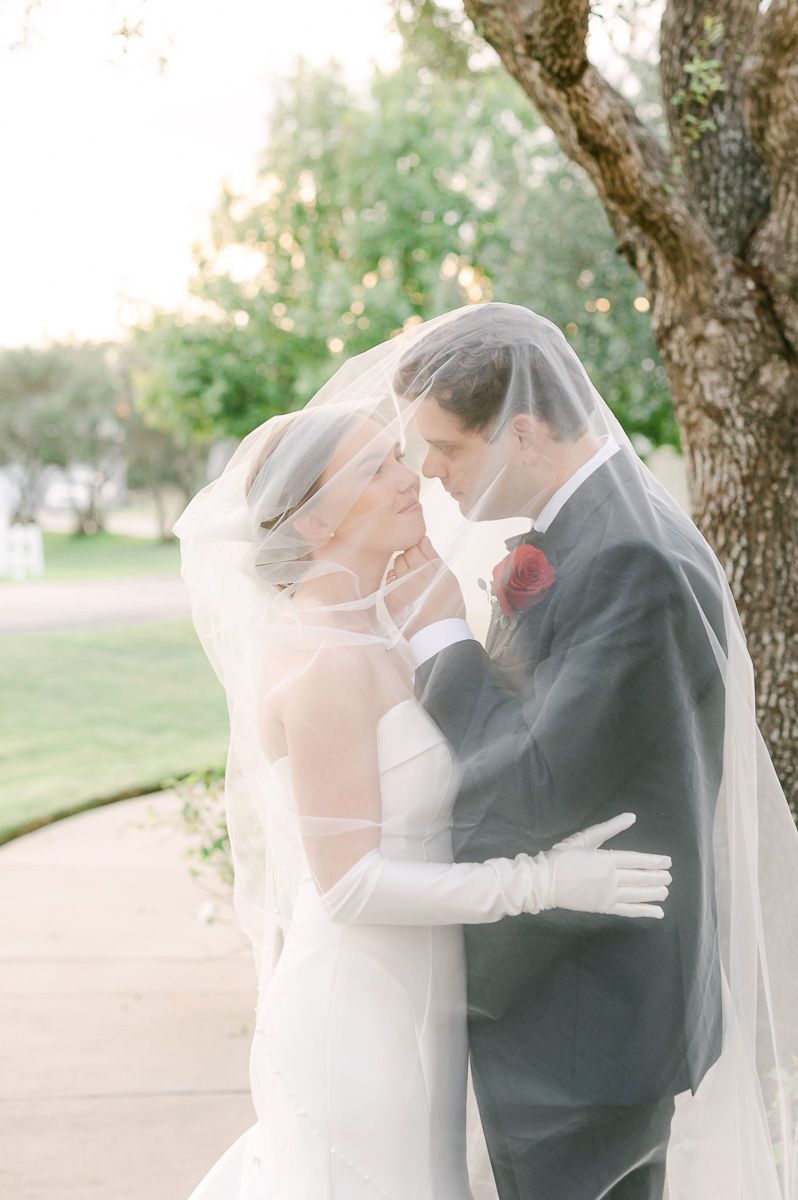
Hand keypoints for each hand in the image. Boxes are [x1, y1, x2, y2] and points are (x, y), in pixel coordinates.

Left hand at [384, 535, 465, 637]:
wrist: (439, 635)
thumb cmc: (448, 607)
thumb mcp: (449, 579)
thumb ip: (434, 557)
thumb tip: (423, 539)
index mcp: (426, 570)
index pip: (414, 547)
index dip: (419, 551)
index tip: (423, 558)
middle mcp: (410, 578)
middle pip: (402, 557)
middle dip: (410, 560)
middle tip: (420, 572)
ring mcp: (398, 590)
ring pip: (394, 569)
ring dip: (401, 572)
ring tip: (414, 584)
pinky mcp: (389, 601)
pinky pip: (388, 584)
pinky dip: (395, 585)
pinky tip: (407, 593)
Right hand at [547, 812, 671, 918]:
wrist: (544, 881)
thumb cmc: (562, 857)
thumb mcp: (585, 838)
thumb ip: (609, 828)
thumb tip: (631, 816)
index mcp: (608, 859)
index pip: (638, 861)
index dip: (655, 862)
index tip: (668, 862)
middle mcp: (612, 878)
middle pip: (641, 878)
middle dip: (658, 877)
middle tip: (669, 877)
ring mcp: (609, 895)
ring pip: (638, 894)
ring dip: (655, 893)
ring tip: (666, 892)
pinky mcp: (604, 908)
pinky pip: (629, 911)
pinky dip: (645, 911)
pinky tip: (657, 912)